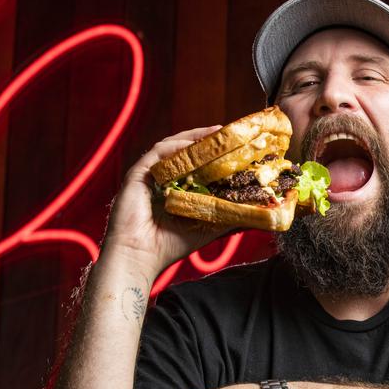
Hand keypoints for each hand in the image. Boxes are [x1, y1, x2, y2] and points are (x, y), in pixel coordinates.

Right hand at [102, 126, 233, 275]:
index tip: (231, 145)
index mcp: (173, 188)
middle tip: (224, 131)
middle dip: (203, 139)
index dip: (210, 152)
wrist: (139, 258)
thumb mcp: (205, 227)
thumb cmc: (168, 246)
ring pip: (170, 147)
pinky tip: (192, 145)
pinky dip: (175, 147)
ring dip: (192, 138)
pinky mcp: (136, 175)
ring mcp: (147, 175)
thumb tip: (252, 208)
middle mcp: (160, 178)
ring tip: (214, 133)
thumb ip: (225, 215)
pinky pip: (157, 154)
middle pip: (182, 150)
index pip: (193, 163)